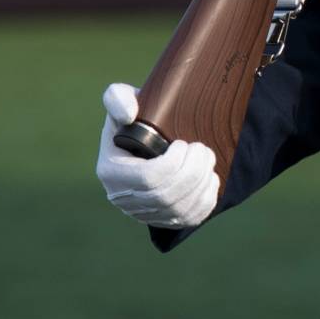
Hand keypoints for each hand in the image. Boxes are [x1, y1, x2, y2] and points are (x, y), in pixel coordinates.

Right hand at [93, 83, 219, 230]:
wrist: (147, 139)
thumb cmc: (136, 117)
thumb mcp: (121, 99)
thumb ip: (118, 99)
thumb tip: (129, 115)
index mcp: (111, 171)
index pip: (148, 178)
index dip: (173, 164)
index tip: (184, 144)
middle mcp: (123, 198)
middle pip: (166, 196)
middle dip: (193, 172)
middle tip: (203, 150)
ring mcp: (143, 212)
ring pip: (179, 210)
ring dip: (201, 183)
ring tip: (208, 159)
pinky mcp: (162, 219)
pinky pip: (188, 218)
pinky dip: (206, 200)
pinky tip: (209, 180)